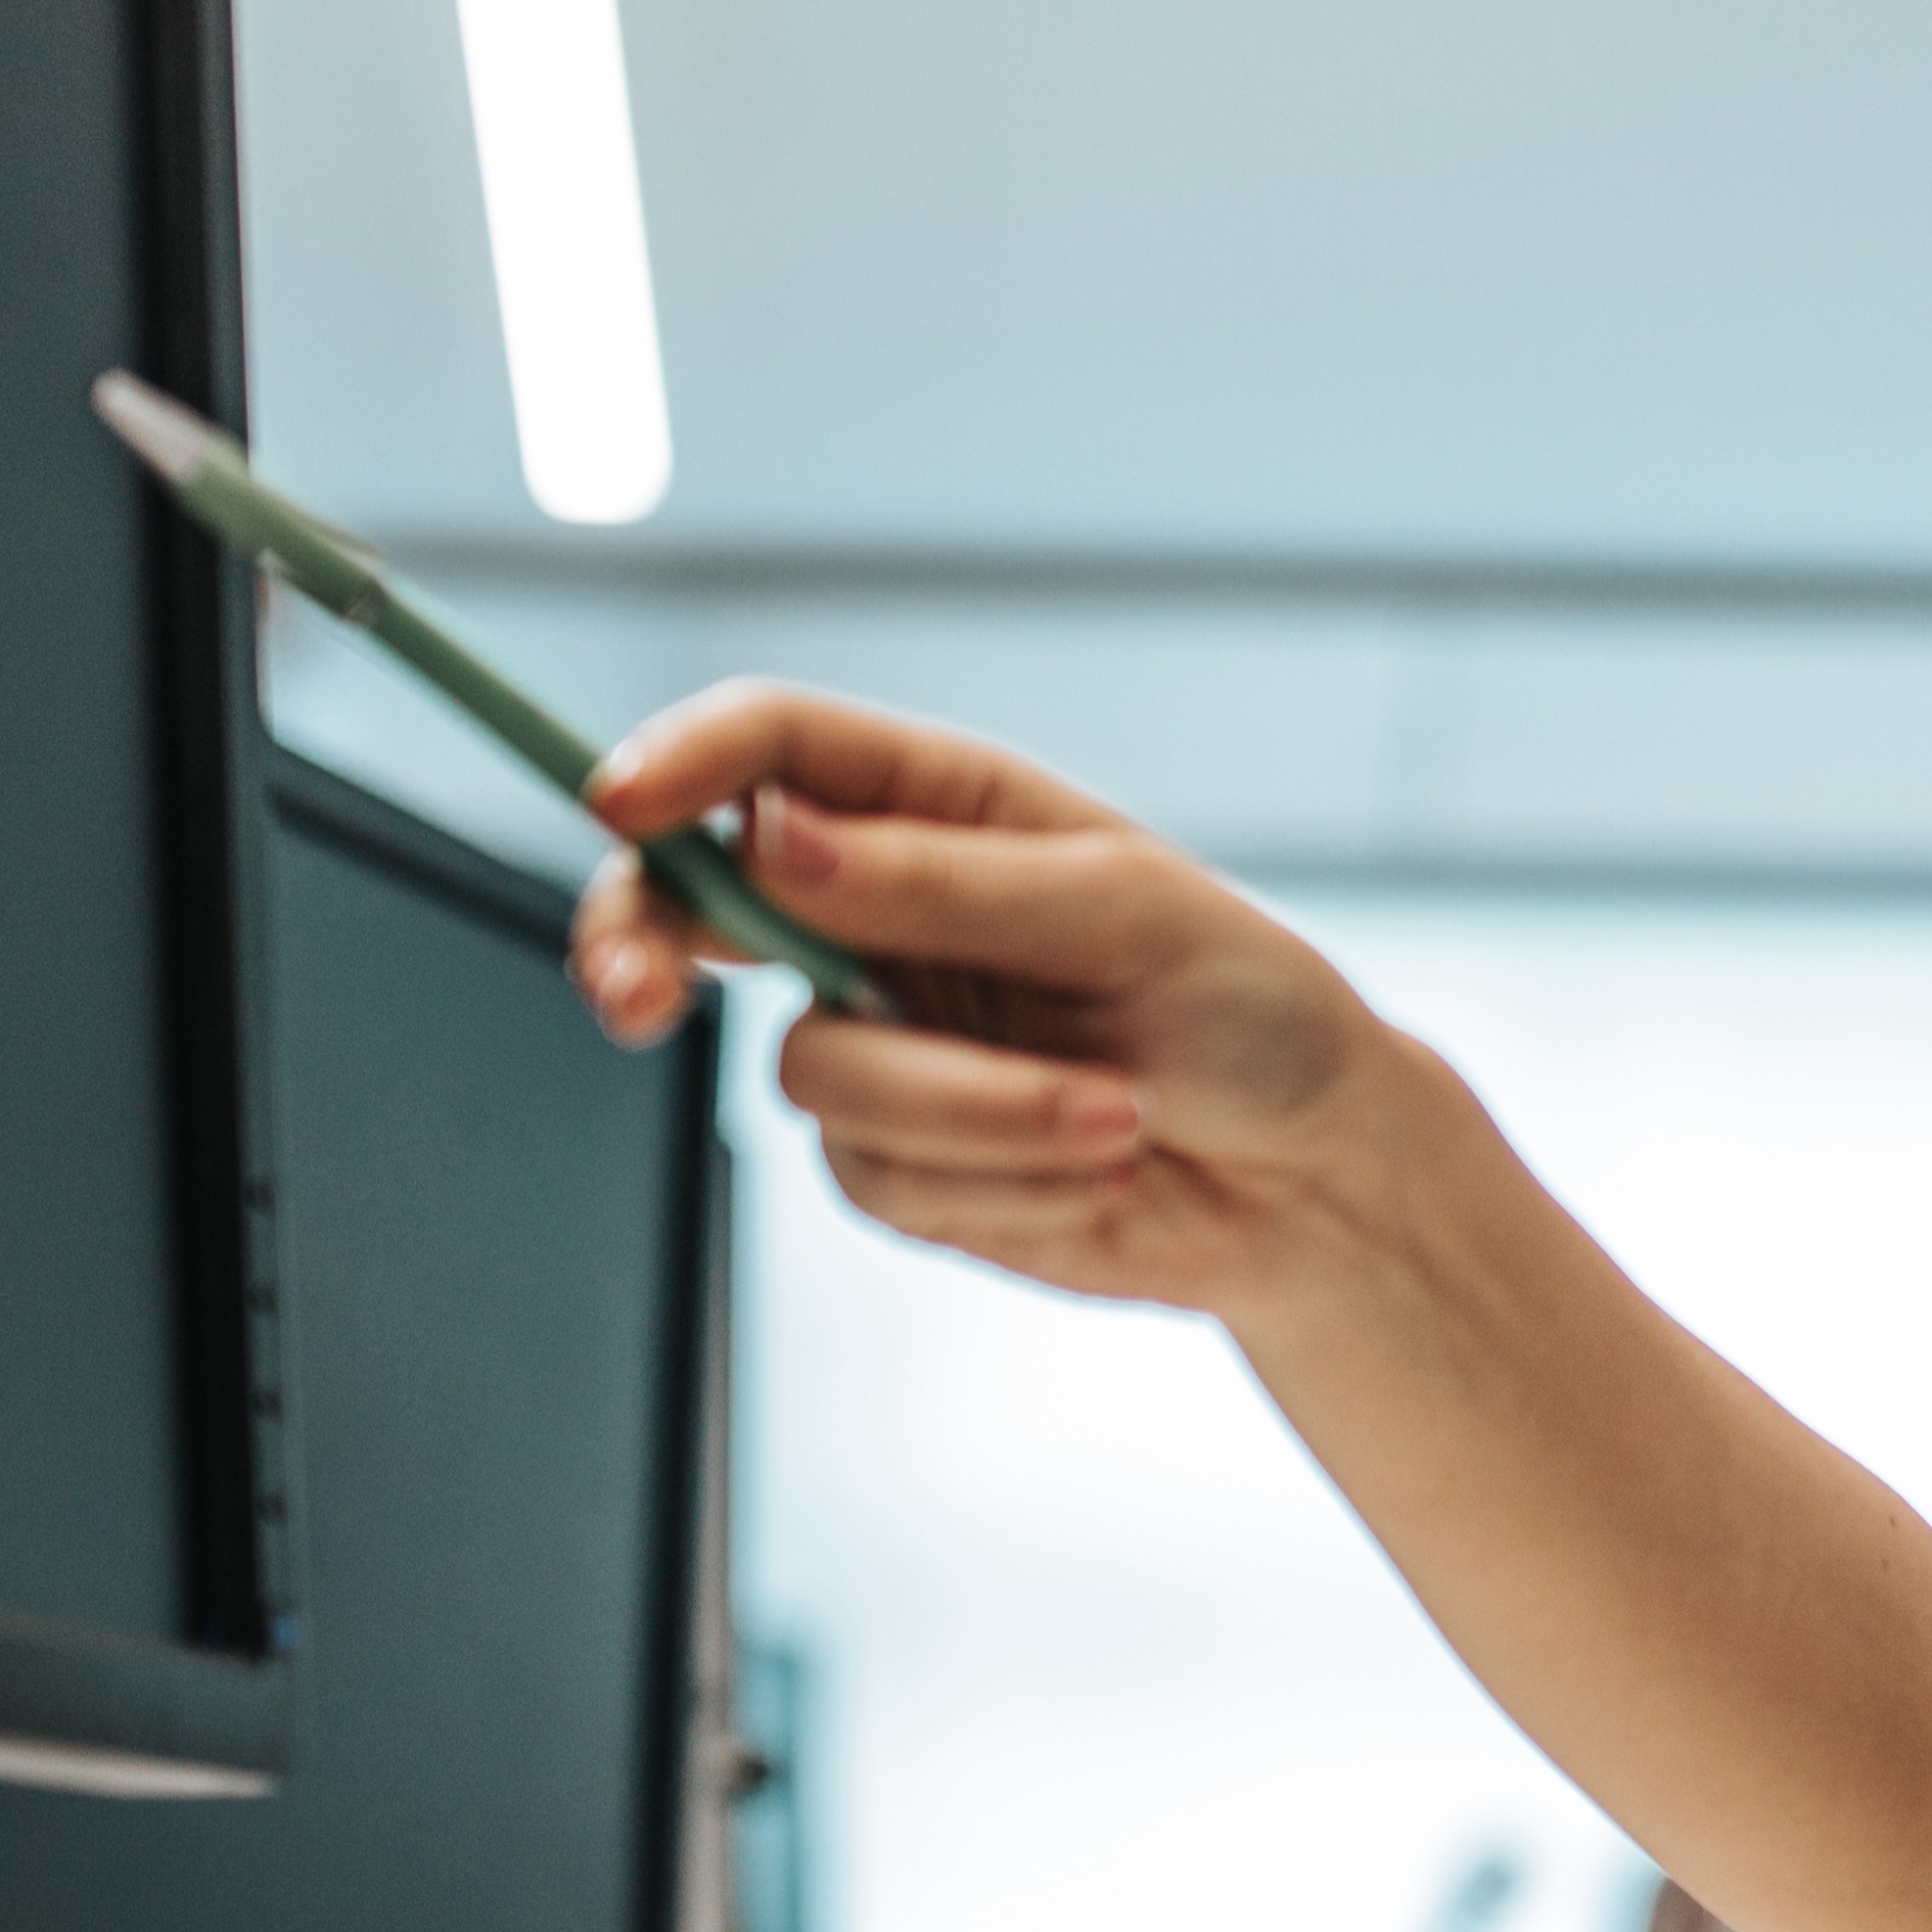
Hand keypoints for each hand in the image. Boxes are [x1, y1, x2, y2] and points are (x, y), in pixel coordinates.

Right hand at [566, 683, 1425, 1320]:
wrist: (1311, 1181)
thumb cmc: (1249, 1008)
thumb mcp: (1123, 912)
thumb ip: (946, 882)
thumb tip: (778, 838)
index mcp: (943, 808)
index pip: (772, 750)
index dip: (681, 765)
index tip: (620, 803)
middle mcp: (885, 914)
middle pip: (688, 905)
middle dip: (645, 945)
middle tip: (638, 996)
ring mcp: (884, 1039)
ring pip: (814, 1078)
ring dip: (971, 1112)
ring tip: (1115, 1115)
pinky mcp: (901, 1157)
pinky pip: (876, 1176)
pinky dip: (993, 1181)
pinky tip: (1097, 1170)